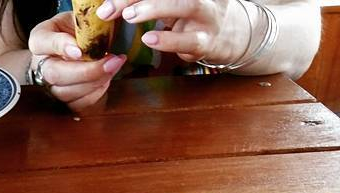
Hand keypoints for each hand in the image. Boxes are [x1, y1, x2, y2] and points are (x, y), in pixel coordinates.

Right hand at [27, 12, 126, 111]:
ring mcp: (50, 86)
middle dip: (86, 71)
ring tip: (113, 66)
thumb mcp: (77, 21)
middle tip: (111, 61)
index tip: (79, 51)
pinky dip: (96, 94)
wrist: (74, 50)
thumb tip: (88, 43)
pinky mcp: (63, 101)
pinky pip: (78, 105)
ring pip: (67, 93)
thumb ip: (81, 27)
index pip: (41, 42)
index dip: (61, 47)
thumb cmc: (76, 33)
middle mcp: (41, 65)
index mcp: (40, 40)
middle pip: (55, 74)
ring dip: (95, 82)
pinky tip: (107, 80)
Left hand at [95, 0, 247, 65]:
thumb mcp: (173, 2)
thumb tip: (110, 6)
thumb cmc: (192, 15)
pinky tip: (149, 39)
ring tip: (129, 15)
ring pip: (186, 5)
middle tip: (109, 9)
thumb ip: (145, 0)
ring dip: (155, 8)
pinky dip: (168, 40)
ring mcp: (207, 15)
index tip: (107, 1)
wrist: (232, 35)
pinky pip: (189, 40)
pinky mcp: (207, 41)